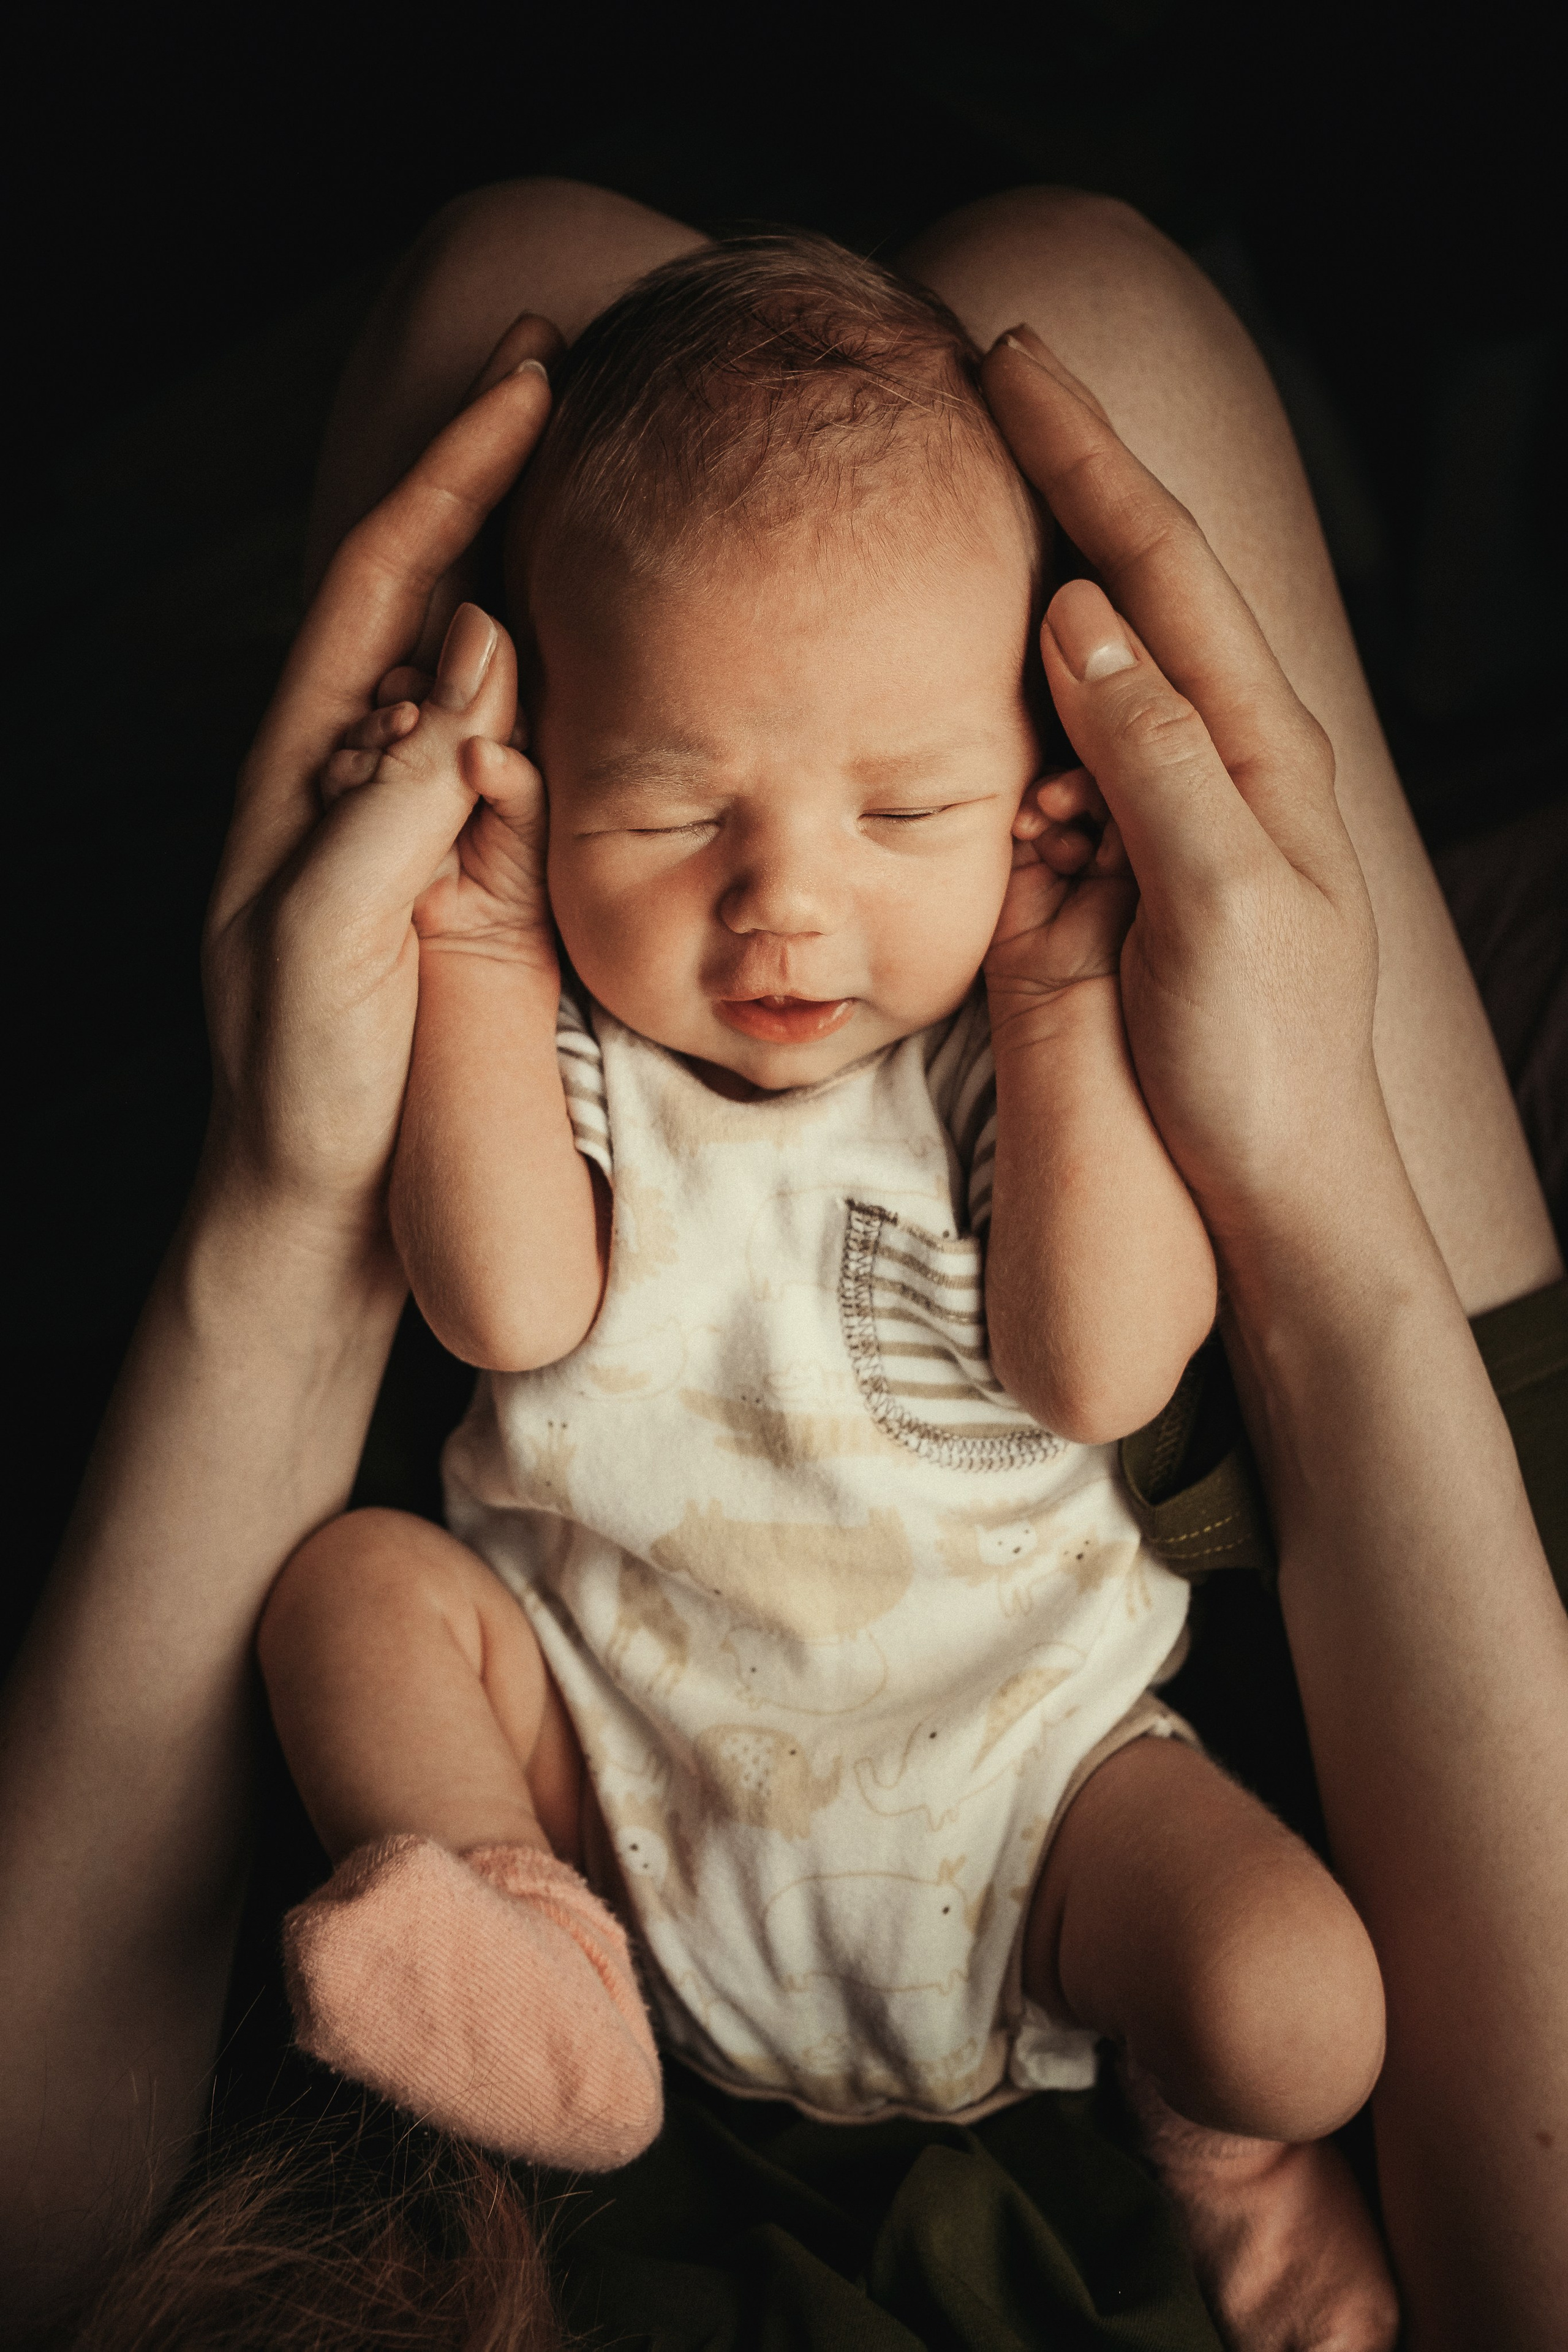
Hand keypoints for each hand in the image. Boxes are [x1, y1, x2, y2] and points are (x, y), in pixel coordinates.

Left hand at [200, 322, 555, 1231]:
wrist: (318, 1206)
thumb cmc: (304, 1086)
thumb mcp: (330, 940)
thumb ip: (392, 799)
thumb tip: (475, 652)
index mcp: (304, 768)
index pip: (384, 580)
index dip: (455, 472)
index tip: (531, 379)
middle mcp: (356, 770)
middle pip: (430, 587)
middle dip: (497, 479)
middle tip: (582, 380)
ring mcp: (412, 817)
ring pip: (480, 660)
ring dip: (542, 564)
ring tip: (616, 481)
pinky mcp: (461, 873)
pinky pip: (517, 750)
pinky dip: (566, 680)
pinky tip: (614, 650)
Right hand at [980, 328, 1384, 1249]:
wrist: (1272, 1183)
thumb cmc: (1262, 1057)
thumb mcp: (1220, 897)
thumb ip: (1154, 753)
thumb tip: (1082, 617)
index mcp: (1260, 746)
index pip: (1163, 567)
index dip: (1086, 459)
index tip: (1014, 363)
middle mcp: (1215, 754)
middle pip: (1132, 580)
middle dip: (1063, 474)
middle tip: (989, 375)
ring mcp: (1160, 807)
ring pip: (1086, 656)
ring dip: (1026, 566)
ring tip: (961, 481)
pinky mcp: (1110, 865)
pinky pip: (1050, 752)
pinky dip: (1006, 691)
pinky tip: (969, 654)